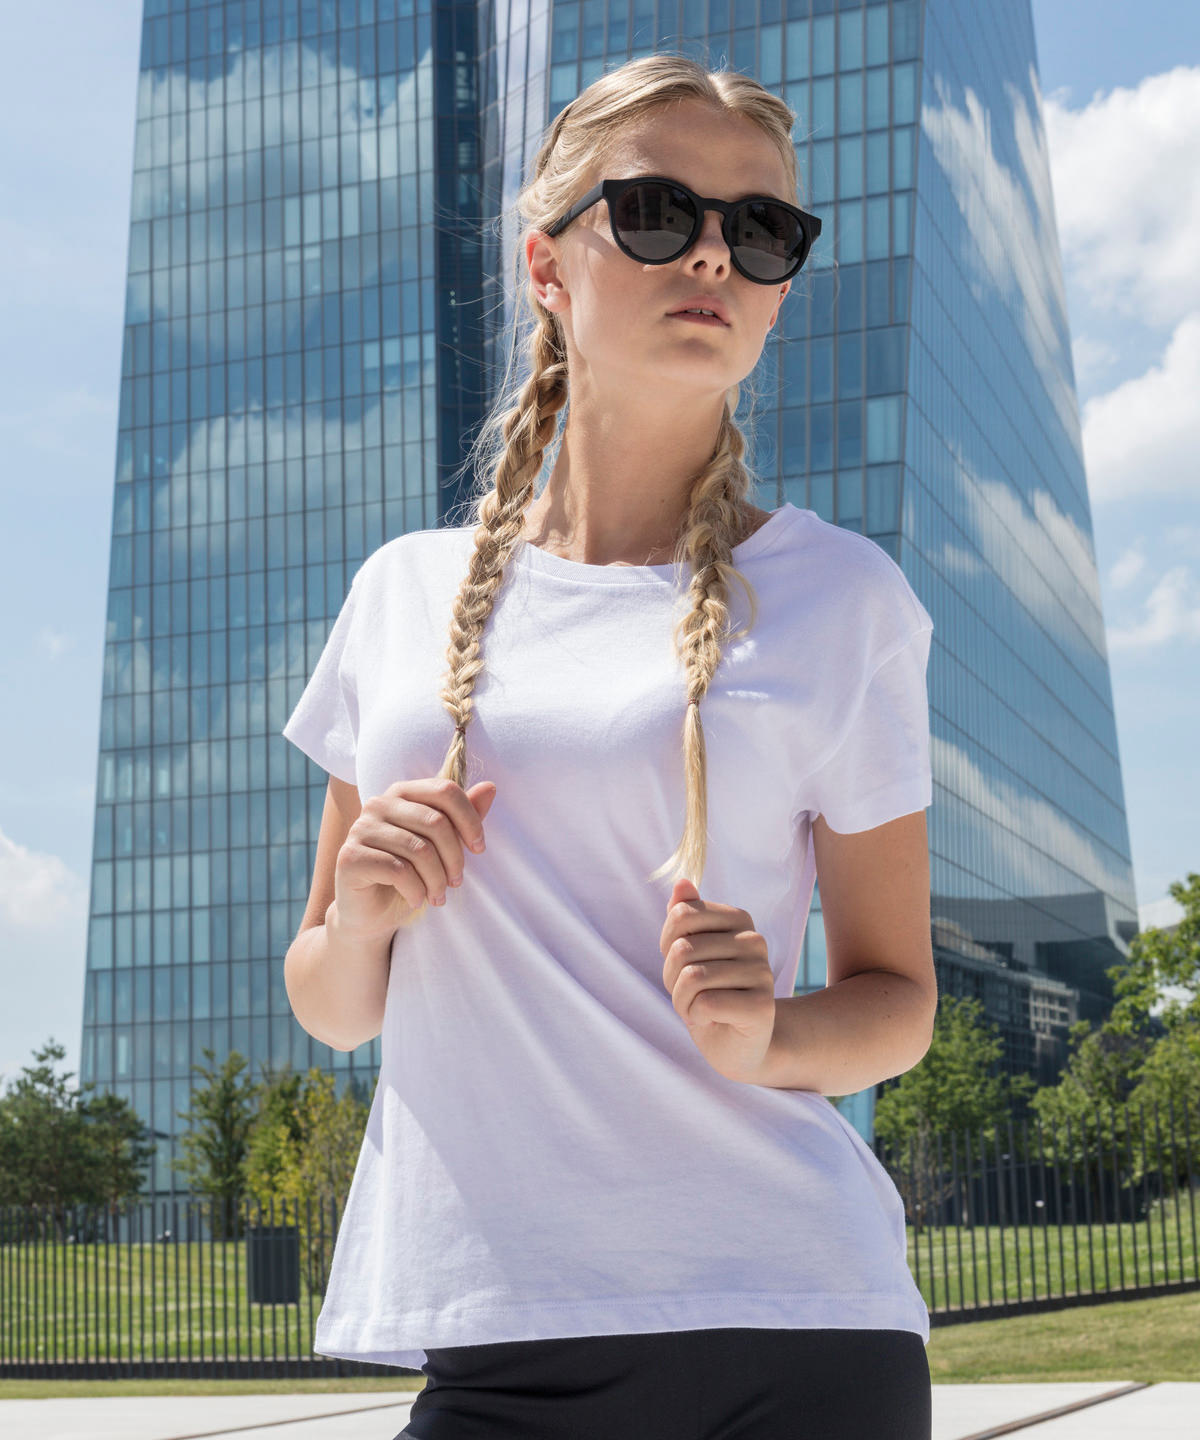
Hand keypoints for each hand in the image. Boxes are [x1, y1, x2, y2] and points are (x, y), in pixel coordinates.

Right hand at [333, 777, 495, 939]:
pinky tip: (417, 900)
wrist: (371, 915)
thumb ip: (462, 817)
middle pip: (435, 821)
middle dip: (455, 858)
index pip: (445, 790)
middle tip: (456, 882)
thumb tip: (490, 788)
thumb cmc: (409, 877)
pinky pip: (398, 870)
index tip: (478, 849)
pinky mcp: (350, 856)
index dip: (470, 820)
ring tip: (438, 896)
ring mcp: (360, 828)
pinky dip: (416, 891)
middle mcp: (378, 804)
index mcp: (401, 793)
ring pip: (419, 849)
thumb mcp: (441, 847)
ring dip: (437, 880)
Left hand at [659, 878, 775, 1083]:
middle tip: (692, 994)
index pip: (680, 916)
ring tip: (700, 1008)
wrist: (738, 1045)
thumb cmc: (709, 994)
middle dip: (672, 979)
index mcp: (739, 919)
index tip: (683, 965)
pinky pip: (705, 1002)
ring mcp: (762, 973)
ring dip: (682, 1002)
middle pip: (682, 949)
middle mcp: (755, 941)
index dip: (668, 946)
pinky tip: (711, 1021)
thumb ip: (685, 916)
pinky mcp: (762, 1006)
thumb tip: (682, 882)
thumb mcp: (689, 953)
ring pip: (691, 978)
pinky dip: (695, 1017)